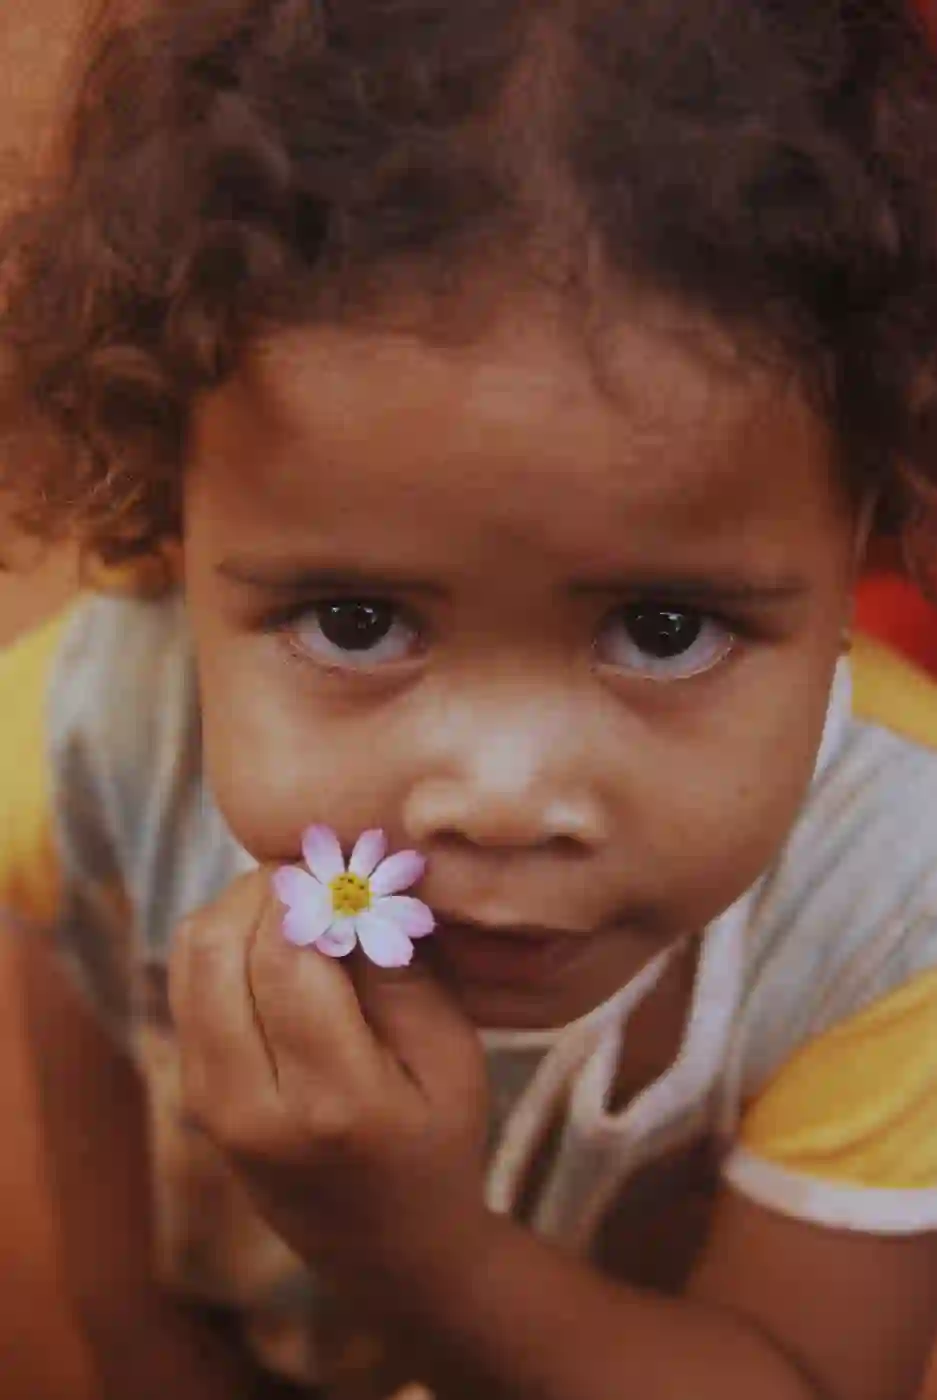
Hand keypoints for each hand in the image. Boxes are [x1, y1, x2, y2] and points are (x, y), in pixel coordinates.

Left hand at [169, 870, 489, 1305]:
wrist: (385, 1243)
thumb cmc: (437, 1138)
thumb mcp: (453, 1056)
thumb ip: (401, 971)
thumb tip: (346, 888)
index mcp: (335, 1100)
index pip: (288, 957)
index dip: (307, 891)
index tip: (343, 868)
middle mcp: (252, 1105)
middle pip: (220, 948)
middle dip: (264, 888)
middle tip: (314, 870)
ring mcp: (210, 1104)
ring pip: (190, 958)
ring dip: (236, 908)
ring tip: (294, 897)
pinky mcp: (191, 1094)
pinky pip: (185, 983)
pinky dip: (221, 941)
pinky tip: (271, 937)